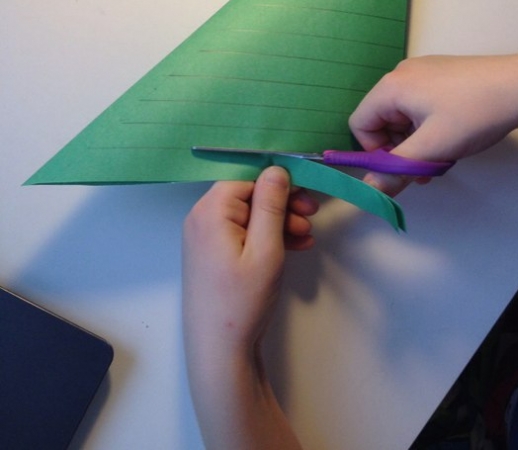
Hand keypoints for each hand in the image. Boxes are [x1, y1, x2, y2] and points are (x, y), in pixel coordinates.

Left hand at [183, 166, 314, 449]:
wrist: (219, 352)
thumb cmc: (242, 301)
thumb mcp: (266, 249)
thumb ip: (271, 205)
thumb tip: (276, 169)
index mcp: (210, 211)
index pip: (247, 179)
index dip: (278, 185)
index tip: (307, 198)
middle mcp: (201, 218)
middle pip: (247, 195)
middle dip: (282, 204)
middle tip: (312, 215)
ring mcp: (205, 238)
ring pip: (248, 215)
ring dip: (278, 221)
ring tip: (306, 235)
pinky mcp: (213, 255)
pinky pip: (243, 233)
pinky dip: (267, 237)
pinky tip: (294, 246)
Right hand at [349, 54, 517, 195]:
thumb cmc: (474, 114)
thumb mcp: (432, 148)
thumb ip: (396, 170)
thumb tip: (368, 191)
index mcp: (391, 87)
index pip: (359, 123)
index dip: (374, 152)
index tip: (402, 169)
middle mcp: (402, 74)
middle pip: (381, 120)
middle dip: (398, 150)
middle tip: (424, 170)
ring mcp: (423, 72)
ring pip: (403, 116)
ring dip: (416, 142)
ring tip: (443, 156)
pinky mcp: (442, 75)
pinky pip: (421, 106)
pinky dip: (429, 127)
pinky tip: (453, 137)